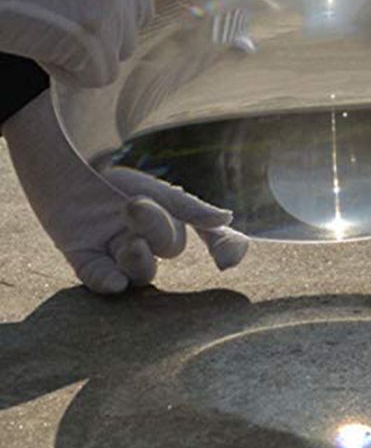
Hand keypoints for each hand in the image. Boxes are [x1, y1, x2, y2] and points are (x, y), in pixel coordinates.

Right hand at [0, 0, 168, 87]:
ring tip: (41, 25)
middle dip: (104, 20)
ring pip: (121, 45)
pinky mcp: (96, 36)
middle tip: (54, 11)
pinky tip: (39, 47)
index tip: (95, 0)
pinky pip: (100, 73)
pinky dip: (71, 70)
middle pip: (136, 12)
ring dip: (87, 47)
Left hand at [2, 90, 247, 293]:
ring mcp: (118, 254)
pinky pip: (100, 280)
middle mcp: (152, 243)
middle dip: (158, 229)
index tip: (224, 261)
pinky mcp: (86, 259)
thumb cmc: (114, 180)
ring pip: (141, 273)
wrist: (65, 165)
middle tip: (134, 207)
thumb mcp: (158, 190)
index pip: (212, 240)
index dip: (225, 248)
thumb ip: (191, 207)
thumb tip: (227, 218)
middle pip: (170, 248)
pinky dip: (107, 282)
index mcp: (174, 223)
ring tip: (128, 242)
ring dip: (138, 260)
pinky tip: (114, 283)